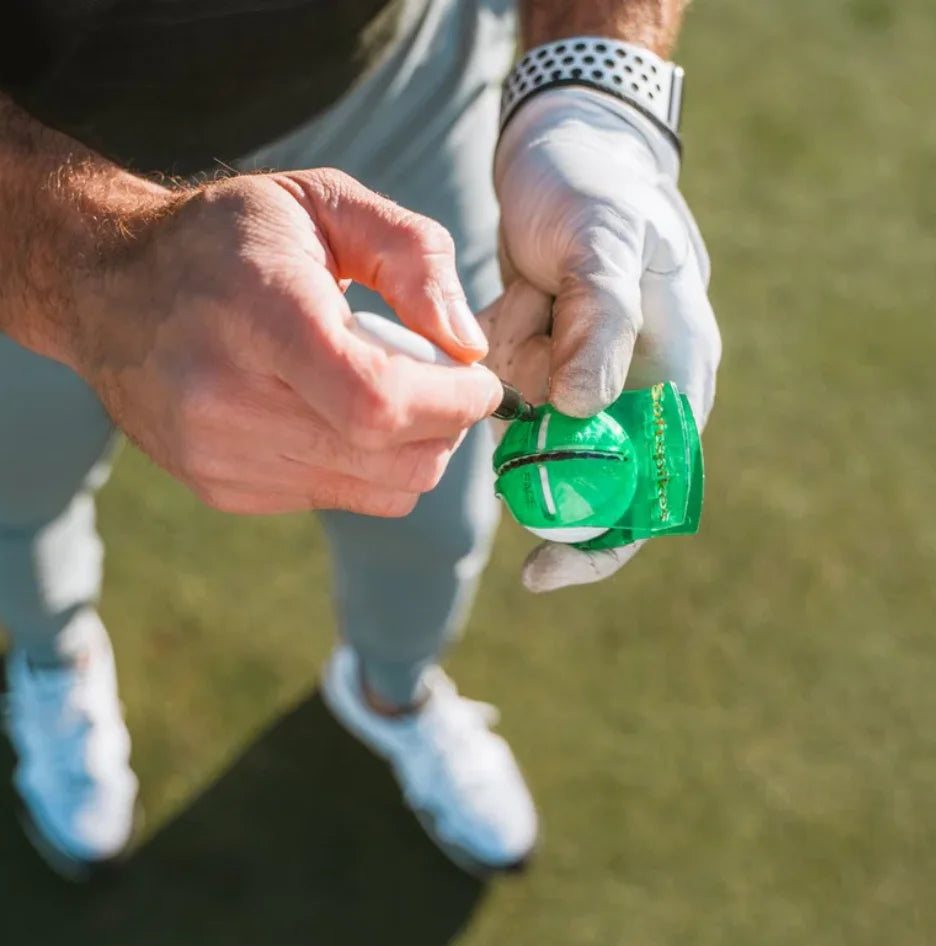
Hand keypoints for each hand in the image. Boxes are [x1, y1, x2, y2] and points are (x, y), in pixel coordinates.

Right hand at [73, 169, 501, 515]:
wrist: (108, 289)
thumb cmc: (227, 239)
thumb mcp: (324, 204)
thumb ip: (414, 256)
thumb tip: (468, 345)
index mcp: (259, 315)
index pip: (380, 402)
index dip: (454, 404)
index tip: (480, 382)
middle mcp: (228, 400)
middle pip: (394, 459)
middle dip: (447, 426)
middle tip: (440, 381)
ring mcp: (219, 456)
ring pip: (380, 490)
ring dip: (412, 448)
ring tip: (382, 389)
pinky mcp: (222, 488)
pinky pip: (341, 498)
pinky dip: (365, 464)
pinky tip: (331, 413)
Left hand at [490, 88, 720, 590]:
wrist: (562, 150)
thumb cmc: (598, 189)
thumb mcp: (605, 242)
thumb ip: (602, 324)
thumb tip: (583, 410)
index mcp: (674, 377)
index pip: (649, 491)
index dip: (600, 544)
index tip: (538, 571)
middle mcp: (631, 392)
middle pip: (577, 471)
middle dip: (536, 432)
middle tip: (520, 360)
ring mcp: (582, 381)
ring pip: (526, 428)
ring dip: (514, 366)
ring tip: (535, 291)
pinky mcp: (540, 364)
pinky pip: (500, 392)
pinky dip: (494, 351)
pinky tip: (519, 293)